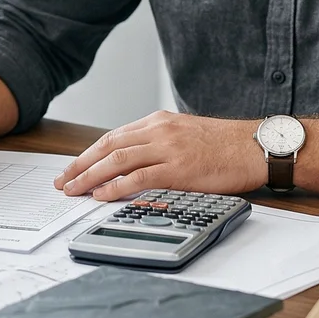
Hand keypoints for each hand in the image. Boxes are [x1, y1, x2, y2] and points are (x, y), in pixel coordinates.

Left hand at [55, 111, 264, 200]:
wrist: (256, 146)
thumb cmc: (226, 146)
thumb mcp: (187, 135)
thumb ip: (161, 144)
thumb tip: (137, 163)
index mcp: (159, 122)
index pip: (114, 136)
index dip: (89, 154)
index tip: (73, 168)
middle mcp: (159, 130)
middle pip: (108, 146)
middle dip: (80, 165)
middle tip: (62, 181)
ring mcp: (168, 148)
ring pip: (117, 160)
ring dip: (89, 176)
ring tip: (73, 190)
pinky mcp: (179, 168)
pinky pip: (139, 177)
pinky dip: (115, 186)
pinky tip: (100, 195)